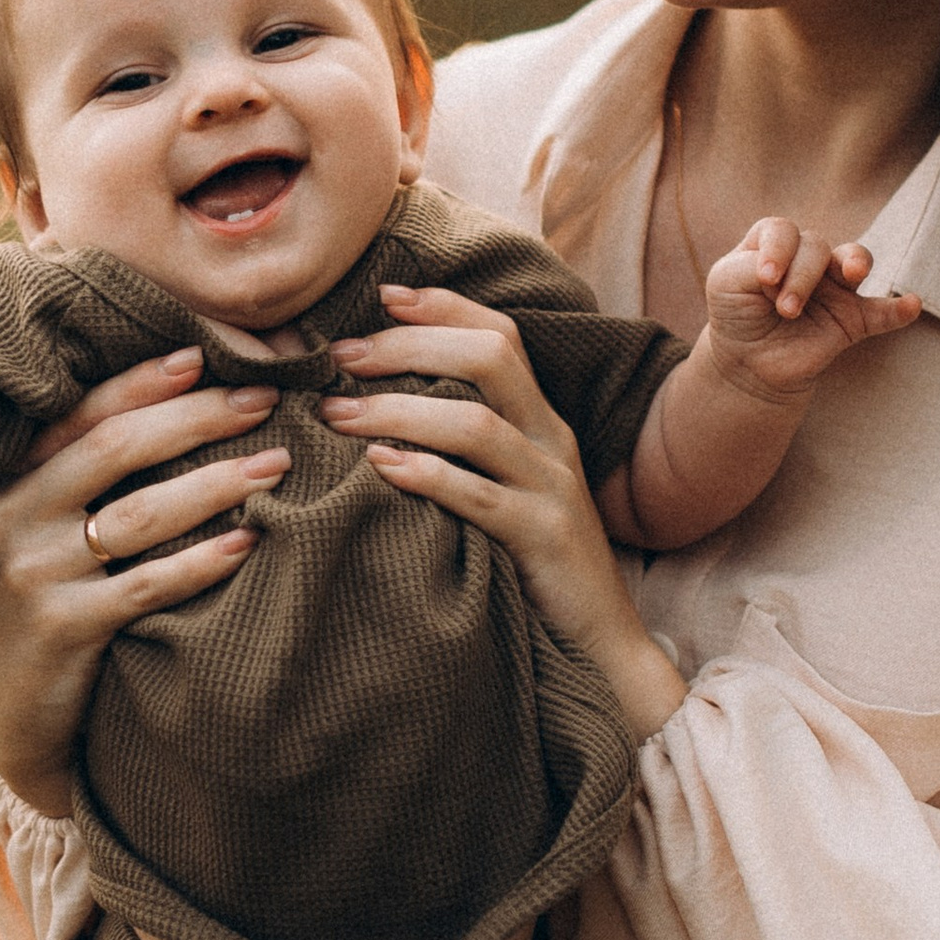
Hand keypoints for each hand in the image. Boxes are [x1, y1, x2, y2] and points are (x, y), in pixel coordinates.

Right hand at [0, 347, 292, 814]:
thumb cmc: (39, 604)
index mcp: (5, 480)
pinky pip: (148, 584)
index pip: (81, 413)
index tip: (206, 356)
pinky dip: (203, 561)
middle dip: (197, 418)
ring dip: (216, 483)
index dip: (144, 382)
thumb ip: (75, 476)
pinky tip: (249, 541)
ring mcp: (33, 574)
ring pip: (139, 513)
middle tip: (264, 400)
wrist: (6, 714)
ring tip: (278, 465)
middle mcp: (11, 517)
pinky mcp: (63, 629)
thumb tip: (171, 402)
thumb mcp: (34, 532)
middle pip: (115, 449)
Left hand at [323, 286, 684, 738]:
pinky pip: (481, 497)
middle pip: (490, 360)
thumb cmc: (533, 563)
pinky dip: (428, 475)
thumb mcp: (506, 490)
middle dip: (411, 347)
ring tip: (339, 414)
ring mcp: (551, 490)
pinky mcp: (543, 540)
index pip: (501, 336)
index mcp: (541, 422)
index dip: (444, 307)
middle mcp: (550, 443)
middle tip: (343, 358)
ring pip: (478, 423)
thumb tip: (381, 407)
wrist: (601, 643)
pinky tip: (381, 468)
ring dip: (401, 410)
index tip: (382, 296)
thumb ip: (464, 447)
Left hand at [697, 219, 919, 402]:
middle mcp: (808, 258)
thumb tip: (786, 272)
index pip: (782, 230)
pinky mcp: (852, 319)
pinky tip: (911, 306)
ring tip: (854, 272)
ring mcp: (834, 287)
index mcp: (775, 243)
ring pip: (853, 260)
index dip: (778, 249)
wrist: (748, 363)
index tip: (766, 278)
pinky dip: (898, 309)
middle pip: (816, 245)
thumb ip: (751, 266)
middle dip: (801, 275)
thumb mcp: (725, 284)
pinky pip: (882, 312)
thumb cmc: (736, 314)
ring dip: (855, 262)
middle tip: (786, 309)